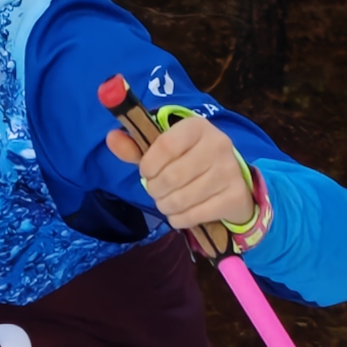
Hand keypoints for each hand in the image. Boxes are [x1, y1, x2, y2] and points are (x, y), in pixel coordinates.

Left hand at [105, 102, 263, 242]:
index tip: (146, 172)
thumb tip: (112, 137)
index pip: (165, 146)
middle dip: (155, 190)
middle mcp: (218, 145)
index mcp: (197, 127)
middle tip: (157, 190)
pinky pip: (193, 215)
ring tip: (168, 201)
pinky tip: (182, 212)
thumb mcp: (163, 150)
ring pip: (181, 200)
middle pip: (171, 177)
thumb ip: (135, 147)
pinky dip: (179, 219)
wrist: (231, 181)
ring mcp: (229, 171)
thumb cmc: (189, 161)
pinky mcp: (235, 196)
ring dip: (165, 206)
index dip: (148, 165)